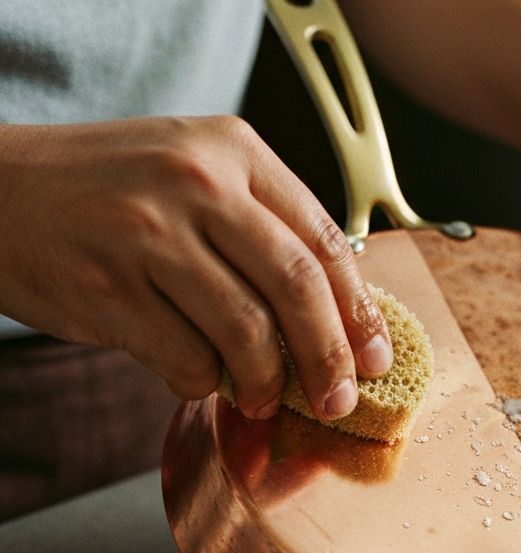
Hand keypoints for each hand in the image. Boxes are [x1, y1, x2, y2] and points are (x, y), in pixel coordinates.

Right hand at [0, 116, 390, 419]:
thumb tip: (334, 316)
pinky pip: (187, 360)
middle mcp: (196, 182)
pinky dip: (202, 383)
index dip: (359, 309)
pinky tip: (196, 377)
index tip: (376, 357)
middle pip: (297, 287)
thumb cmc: (109, 192)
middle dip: (330, 357)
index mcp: (232, 150)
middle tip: (339, 399)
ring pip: (247, 332)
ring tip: (263, 399)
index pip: (322, 239)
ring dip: (266, 383)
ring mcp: (149, 235)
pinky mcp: (111, 289)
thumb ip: (261, 228)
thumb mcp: (193, 174)